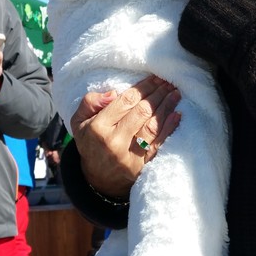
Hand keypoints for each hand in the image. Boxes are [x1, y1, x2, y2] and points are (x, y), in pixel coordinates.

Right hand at [70, 76, 181, 198]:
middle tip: (168, 81)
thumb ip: (90, 102)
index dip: (143, 87)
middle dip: (158, 93)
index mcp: (99, 128)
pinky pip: (159, 143)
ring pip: (153, 126)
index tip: (154, 77)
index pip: (126, 101)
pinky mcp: (142, 165)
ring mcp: (130, 155)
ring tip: (175, 93)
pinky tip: (177, 114)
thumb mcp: (78, 121)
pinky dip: (169, 128)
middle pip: (142, 112)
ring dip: (167, 107)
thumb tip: (113, 94)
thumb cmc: (90, 142)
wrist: (97, 178)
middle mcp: (115, 141)